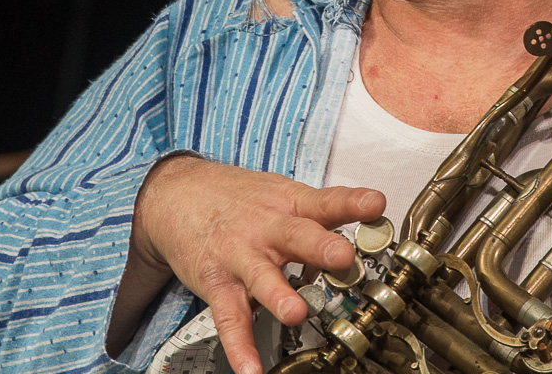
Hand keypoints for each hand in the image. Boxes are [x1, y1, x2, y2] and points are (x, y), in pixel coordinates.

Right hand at [111, 155, 386, 373]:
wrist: (176, 195)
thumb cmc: (239, 199)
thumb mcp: (282, 195)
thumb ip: (323, 216)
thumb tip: (367, 232)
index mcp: (289, 205)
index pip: (325, 202)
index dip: (352, 202)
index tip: (376, 204)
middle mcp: (267, 230)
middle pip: (297, 236)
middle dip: (321, 246)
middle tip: (343, 256)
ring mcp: (240, 257)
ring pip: (262, 277)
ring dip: (279, 295)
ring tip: (296, 312)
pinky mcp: (217, 284)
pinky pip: (230, 318)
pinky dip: (239, 345)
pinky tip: (250, 368)